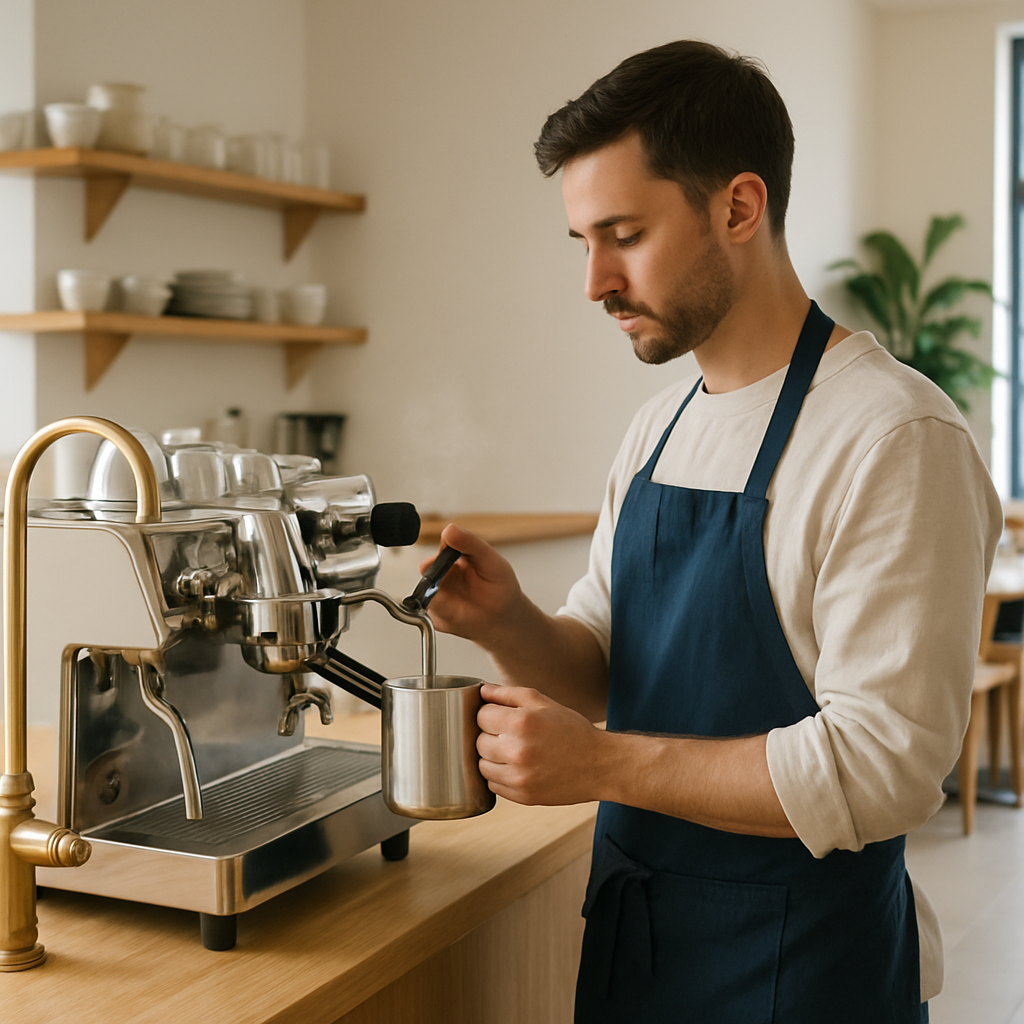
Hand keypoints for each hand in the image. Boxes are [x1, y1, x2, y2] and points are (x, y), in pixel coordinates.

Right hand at [420, 524, 527, 648]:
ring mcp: (438, 594)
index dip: (446, 550)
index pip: (442, 547)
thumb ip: (471, 543)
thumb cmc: (499, 586)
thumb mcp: (491, 560)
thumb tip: (449, 529)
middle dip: (437, 574)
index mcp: (454, 556)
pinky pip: (428, 612)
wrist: (504, 617)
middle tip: (454, 581)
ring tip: (460, 601)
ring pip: (424, 591)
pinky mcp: (436, 614)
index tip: (452, 554)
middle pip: (427, 568)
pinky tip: (457, 613)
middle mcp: (442, 574)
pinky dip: (440, 612)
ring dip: (439, 595)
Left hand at [476, 683, 604, 805]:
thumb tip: (482, 691)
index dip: (489, 714)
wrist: (600, 765)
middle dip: (490, 735)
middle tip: (509, 734)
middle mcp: (517, 751)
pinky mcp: (522, 796)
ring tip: (512, 751)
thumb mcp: (544, 703)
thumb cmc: (572, 731)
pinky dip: (499, 776)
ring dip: (491, 757)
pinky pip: (493, 785)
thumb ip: (509, 694)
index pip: (481, 716)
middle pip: (478, 742)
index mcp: (521, 723)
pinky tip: (517, 767)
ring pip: (481, 765)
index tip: (500, 717)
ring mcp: (519, 777)